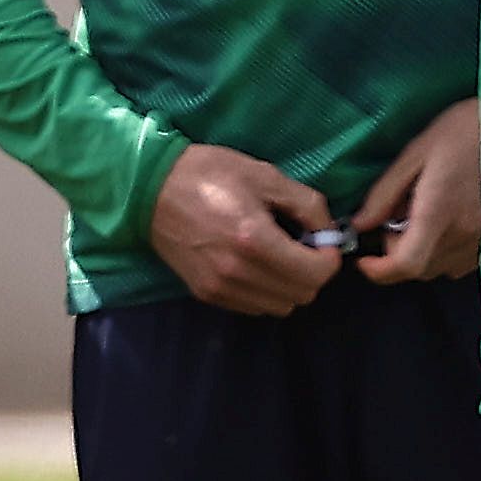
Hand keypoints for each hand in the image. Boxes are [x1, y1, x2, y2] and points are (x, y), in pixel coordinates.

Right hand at [146, 144, 339, 316]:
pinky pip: (254, 306)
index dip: (329, 259)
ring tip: (276, 255)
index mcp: (255, 240)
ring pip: (279, 307)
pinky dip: (264, 291)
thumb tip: (329, 232)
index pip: (315, 274)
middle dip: (311, 272)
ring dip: (288, 285)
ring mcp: (220, 288)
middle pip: (301, 295)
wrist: (151, 187)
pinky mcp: (206, 294)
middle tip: (300, 245)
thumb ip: (307, 205)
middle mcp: (239, 272)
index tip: (321, 241)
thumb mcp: (266, 176)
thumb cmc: (210, 173)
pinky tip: (254, 264)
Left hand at [348, 99, 480, 284]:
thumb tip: (360, 223)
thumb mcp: (417, 152)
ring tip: (426, 213)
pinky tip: (449, 218)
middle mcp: (463, 234)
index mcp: (439, 212)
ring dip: (423, 251)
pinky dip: (446, 249)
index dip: (379, 271)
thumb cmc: (468, 128)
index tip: (365, 260)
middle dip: (399, 251)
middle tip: (400, 214)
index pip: (406, 264)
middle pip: (419, 270)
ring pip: (441, 268)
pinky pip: (463, 261)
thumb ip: (385, 193)